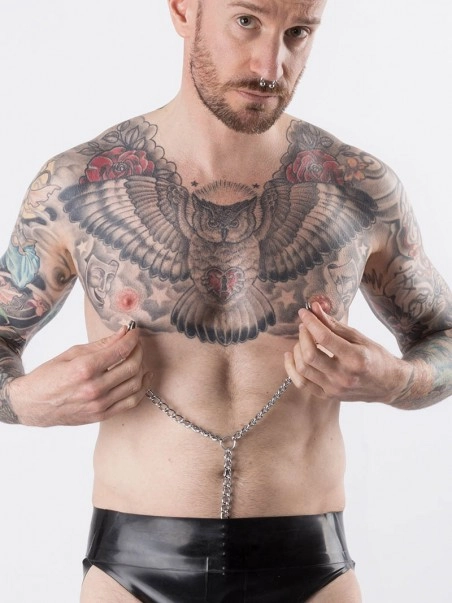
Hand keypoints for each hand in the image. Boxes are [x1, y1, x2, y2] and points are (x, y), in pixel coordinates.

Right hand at [8, 326, 150, 425]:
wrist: (31, 405)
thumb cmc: (48, 376)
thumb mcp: (71, 353)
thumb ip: (100, 344)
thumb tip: (123, 333)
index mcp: (84, 369)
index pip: (120, 350)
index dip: (132, 338)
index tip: (135, 331)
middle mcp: (94, 388)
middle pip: (132, 366)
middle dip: (139, 350)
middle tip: (136, 343)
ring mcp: (99, 404)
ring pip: (135, 384)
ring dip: (142, 367)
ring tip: (138, 357)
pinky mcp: (101, 415)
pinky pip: (131, 402)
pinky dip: (142, 388)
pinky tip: (143, 377)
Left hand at [284, 302, 412, 403]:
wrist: (389, 384)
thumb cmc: (376, 357)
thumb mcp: (360, 337)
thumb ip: (335, 325)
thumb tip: (315, 308)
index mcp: (356, 359)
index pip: (324, 338)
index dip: (311, 322)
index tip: (304, 312)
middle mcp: (344, 377)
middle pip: (310, 355)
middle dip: (303, 335)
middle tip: (305, 326)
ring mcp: (334, 389)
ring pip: (303, 369)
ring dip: (297, 349)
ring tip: (302, 339)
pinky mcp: (328, 396)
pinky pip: (301, 383)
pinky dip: (292, 368)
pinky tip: (291, 355)